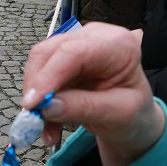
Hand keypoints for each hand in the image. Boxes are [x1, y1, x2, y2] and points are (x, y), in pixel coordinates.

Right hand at [21, 22, 162, 165]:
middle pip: (49, 52)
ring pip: (38, 63)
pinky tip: (47, 126)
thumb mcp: (118, 114)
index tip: (32, 104)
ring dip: (35, 97)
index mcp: (118, 44)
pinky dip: (38, 102)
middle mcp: (93, 37)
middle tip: (32, 118)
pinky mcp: (61, 60)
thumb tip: (47, 106)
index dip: (48, 76)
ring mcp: (75, 45)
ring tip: (44, 128)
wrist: (133, 117)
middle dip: (36, 86)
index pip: (74, 52)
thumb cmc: (134, 112)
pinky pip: (38, 77)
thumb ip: (83, 108)